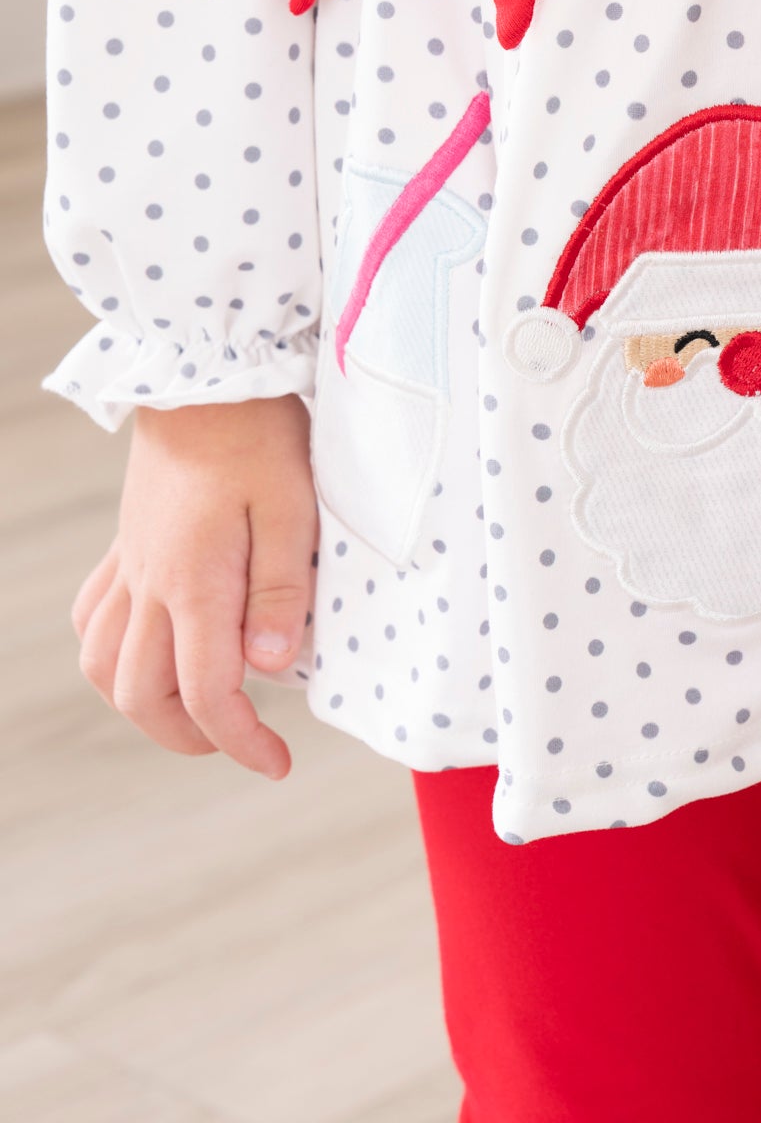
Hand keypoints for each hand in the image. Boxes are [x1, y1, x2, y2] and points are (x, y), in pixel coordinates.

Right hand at [71, 395, 316, 780]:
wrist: (206, 371)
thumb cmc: (259, 434)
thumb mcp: (294, 507)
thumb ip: (283, 588)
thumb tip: (271, 668)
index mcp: (196, 583)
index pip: (207, 695)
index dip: (240, 744)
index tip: (277, 764)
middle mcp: (151, 584)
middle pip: (141, 696)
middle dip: (189, 737)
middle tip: (244, 740)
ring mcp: (132, 563)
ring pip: (103, 665)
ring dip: (142, 703)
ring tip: (196, 709)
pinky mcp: (128, 542)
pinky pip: (92, 616)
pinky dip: (111, 651)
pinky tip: (150, 646)